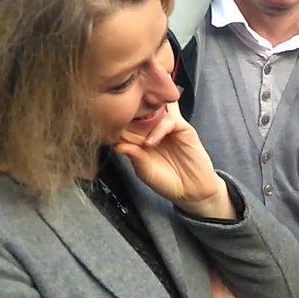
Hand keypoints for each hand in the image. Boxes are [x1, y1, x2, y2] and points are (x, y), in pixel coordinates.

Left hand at [114, 103, 233, 217]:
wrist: (191, 189)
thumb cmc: (167, 181)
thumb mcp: (145, 171)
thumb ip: (134, 157)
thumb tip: (118, 145)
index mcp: (140, 137)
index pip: (127, 120)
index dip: (118, 119)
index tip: (107, 125)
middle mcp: (153, 128)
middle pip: (142, 107)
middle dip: (131, 108)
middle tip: (120, 116)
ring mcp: (168, 126)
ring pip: (157, 107)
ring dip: (146, 113)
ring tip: (136, 128)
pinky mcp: (182, 127)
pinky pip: (170, 120)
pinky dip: (158, 128)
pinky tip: (151, 142)